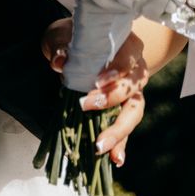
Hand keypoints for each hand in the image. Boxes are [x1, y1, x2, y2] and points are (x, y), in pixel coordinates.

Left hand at [42, 20, 147, 167]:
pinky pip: (126, 129)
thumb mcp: (65, 35)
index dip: (116, 70)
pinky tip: (115, 160)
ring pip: (133, 113)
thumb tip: (59, 61)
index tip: (97, 81)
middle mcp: (135, 71)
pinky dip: (121, 145)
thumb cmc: (77, 39)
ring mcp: (132, 93)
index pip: (128, 58)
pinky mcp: (124, 111)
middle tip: (86, 106)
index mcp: (127, 47)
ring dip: (119, 132)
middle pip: (131, 88)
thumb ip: (62, 45)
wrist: (86, 45)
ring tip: (102, 147)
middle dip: (111, 100)